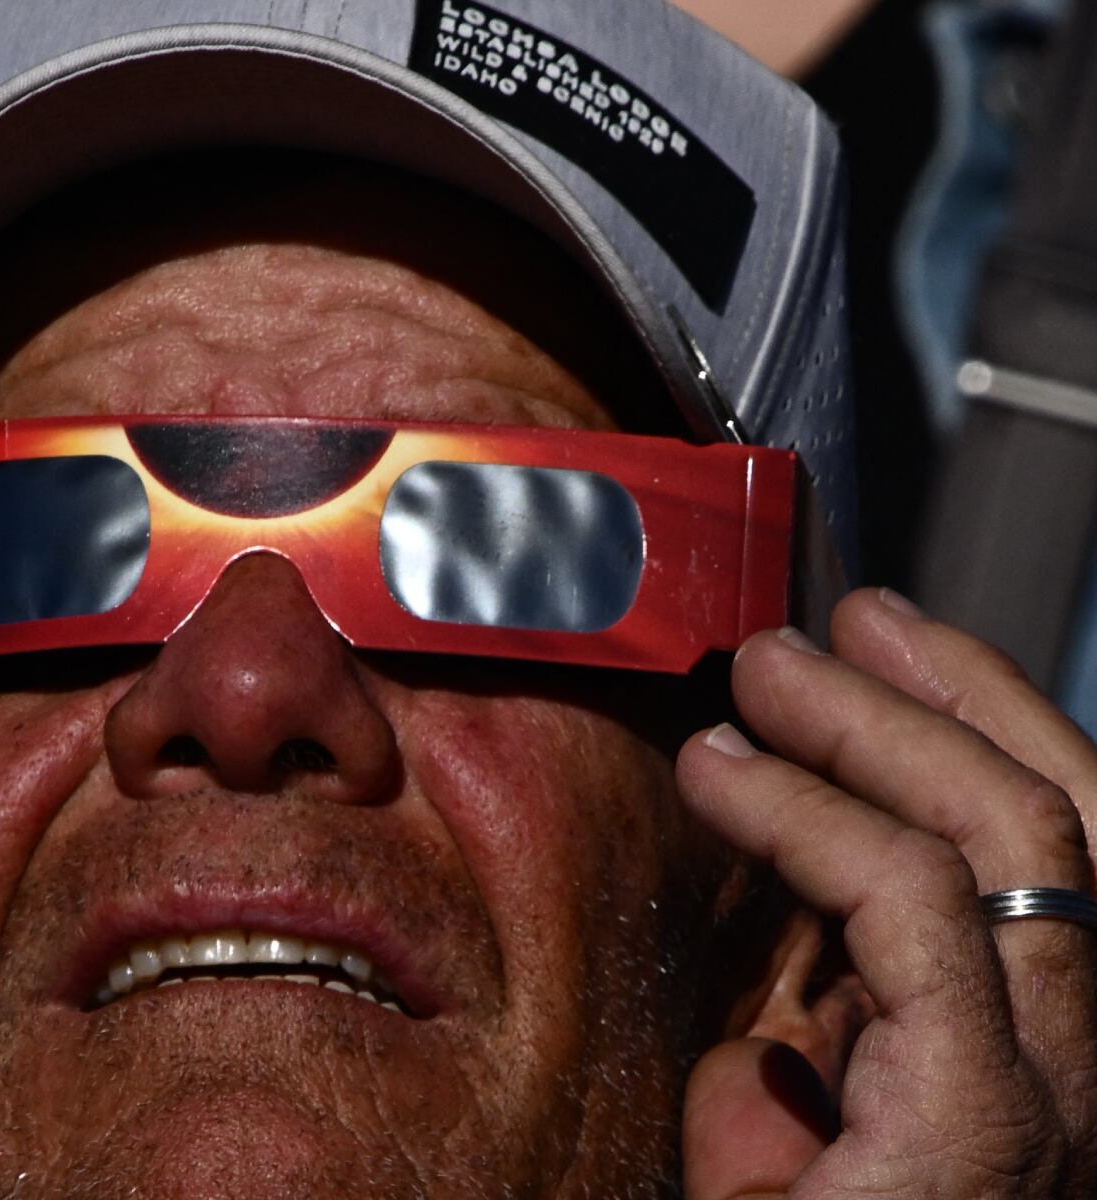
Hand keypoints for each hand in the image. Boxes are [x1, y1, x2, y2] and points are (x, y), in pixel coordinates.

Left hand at [678, 588, 1096, 1198]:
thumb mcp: (792, 1149)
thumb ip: (813, 1059)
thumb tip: (780, 1000)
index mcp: (1039, 1067)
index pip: (1066, 862)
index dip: (988, 727)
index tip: (883, 645)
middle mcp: (1087, 1079)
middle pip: (1075, 828)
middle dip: (956, 694)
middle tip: (841, 621)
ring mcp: (1059, 1107)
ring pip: (1021, 846)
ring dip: (880, 726)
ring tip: (762, 675)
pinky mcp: (985, 1136)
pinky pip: (922, 919)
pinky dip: (817, 821)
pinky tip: (721, 776)